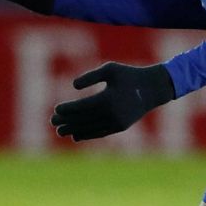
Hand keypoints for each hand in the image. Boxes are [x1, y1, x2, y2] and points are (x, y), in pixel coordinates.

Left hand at [51, 62, 174, 140]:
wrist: (153, 89)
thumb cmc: (129, 75)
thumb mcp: (110, 69)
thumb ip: (90, 76)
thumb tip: (73, 86)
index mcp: (108, 98)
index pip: (82, 107)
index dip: (67, 109)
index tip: (56, 109)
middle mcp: (111, 113)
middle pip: (83, 119)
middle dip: (67, 121)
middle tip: (52, 122)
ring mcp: (116, 122)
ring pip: (90, 129)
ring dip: (74, 130)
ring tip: (60, 132)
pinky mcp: (120, 127)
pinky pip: (100, 133)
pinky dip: (87, 135)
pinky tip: (76, 136)